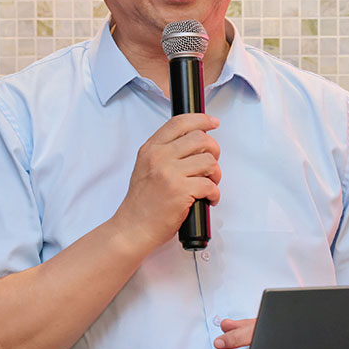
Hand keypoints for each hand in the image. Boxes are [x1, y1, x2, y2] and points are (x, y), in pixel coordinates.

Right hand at [112, 113, 220, 250]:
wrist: (133, 228)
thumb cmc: (142, 202)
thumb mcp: (146, 167)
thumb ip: (165, 152)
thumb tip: (195, 142)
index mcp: (151, 149)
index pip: (179, 123)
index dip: (201, 119)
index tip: (213, 122)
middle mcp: (159, 157)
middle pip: (200, 138)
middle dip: (214, 150)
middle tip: (212, 164)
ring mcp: (169, 173)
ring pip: (209, 161)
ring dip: (216, 174)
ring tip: (209, 184)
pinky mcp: (181, 191)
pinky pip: (210, 185)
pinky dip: (214, 194)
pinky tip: (208, 199)